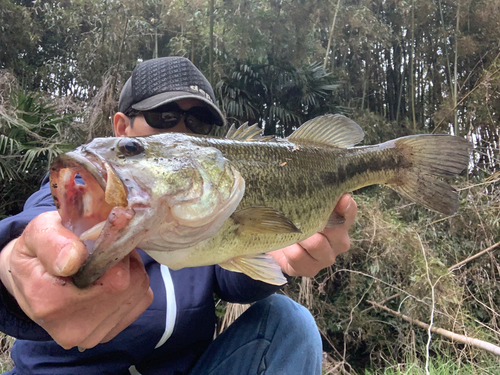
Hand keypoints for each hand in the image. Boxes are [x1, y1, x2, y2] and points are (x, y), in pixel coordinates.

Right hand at [0, 211, 152, 349]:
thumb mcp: (38, 233)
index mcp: (50, 303)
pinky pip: (140, 298)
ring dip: (128, 269)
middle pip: (130, 282)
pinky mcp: (110, 332)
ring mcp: (93, 335)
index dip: (115, 251)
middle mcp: (73, 328)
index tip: (103, 237)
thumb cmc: (37, 252)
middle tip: (101, 248)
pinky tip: (109, 277)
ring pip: (138, 288)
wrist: (31, 279)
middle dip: (122, 259)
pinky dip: (132, 282)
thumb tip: (74, 258)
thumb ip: (53, 242)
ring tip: (102, 263)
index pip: (115, 278)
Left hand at [270, 194, 356, 277]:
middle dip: (314, 221)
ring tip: (290, 231)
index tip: (341, 198)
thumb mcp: (302, 206)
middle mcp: (339, 242)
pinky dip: (288, 248)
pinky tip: (285, 245)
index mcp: (341, 222)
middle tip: (298, 215)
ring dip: (298, 236)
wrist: (277, 243)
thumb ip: (311, 196)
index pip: (349, 212)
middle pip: (334, 230)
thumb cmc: (295, 220)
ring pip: (316, 244)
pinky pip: (298, 256)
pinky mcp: (310, 270)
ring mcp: (326, 258)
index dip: (346, 206)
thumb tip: (308, 180)